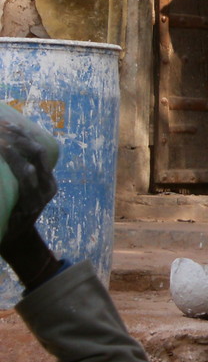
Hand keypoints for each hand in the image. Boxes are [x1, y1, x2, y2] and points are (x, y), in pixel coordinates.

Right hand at [0, 119, 57, 245]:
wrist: (21, 237)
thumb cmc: (5, 230)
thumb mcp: (0, 221)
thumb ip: (1, 198)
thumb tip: (1, 182)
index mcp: (32, 201)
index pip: (26, 173)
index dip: (13, 157)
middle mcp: (46, 189)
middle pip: (38, 158)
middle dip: (20, 141)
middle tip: (0, 129)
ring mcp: (50, 182)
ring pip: (41, 153)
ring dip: (23, 136)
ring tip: (6, 124)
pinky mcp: (48, 177)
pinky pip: (41, 154)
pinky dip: (27, 139)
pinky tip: (15, 127)